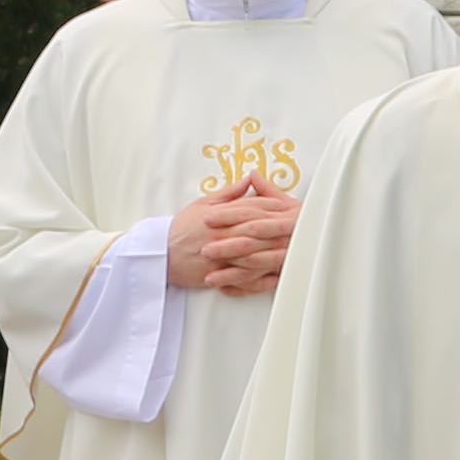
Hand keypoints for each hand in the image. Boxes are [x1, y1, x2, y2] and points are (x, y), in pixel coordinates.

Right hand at [170, 185, 295, 298]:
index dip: (273, 208)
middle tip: (301, 229)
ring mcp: (220, 256)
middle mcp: (222, 234)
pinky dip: (259, 279)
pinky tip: (275, 278)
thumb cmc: (182, 228)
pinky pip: (243, 279)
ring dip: (274, 254)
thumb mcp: (203, 204)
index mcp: (220, 215)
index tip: (289, 207)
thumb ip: (229, 193)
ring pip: (253, 255)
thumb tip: (249, 179)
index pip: (252, 208)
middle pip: (257, 231)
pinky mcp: (217, 275)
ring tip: (293, 253)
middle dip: (280, 230)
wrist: (158, 254)